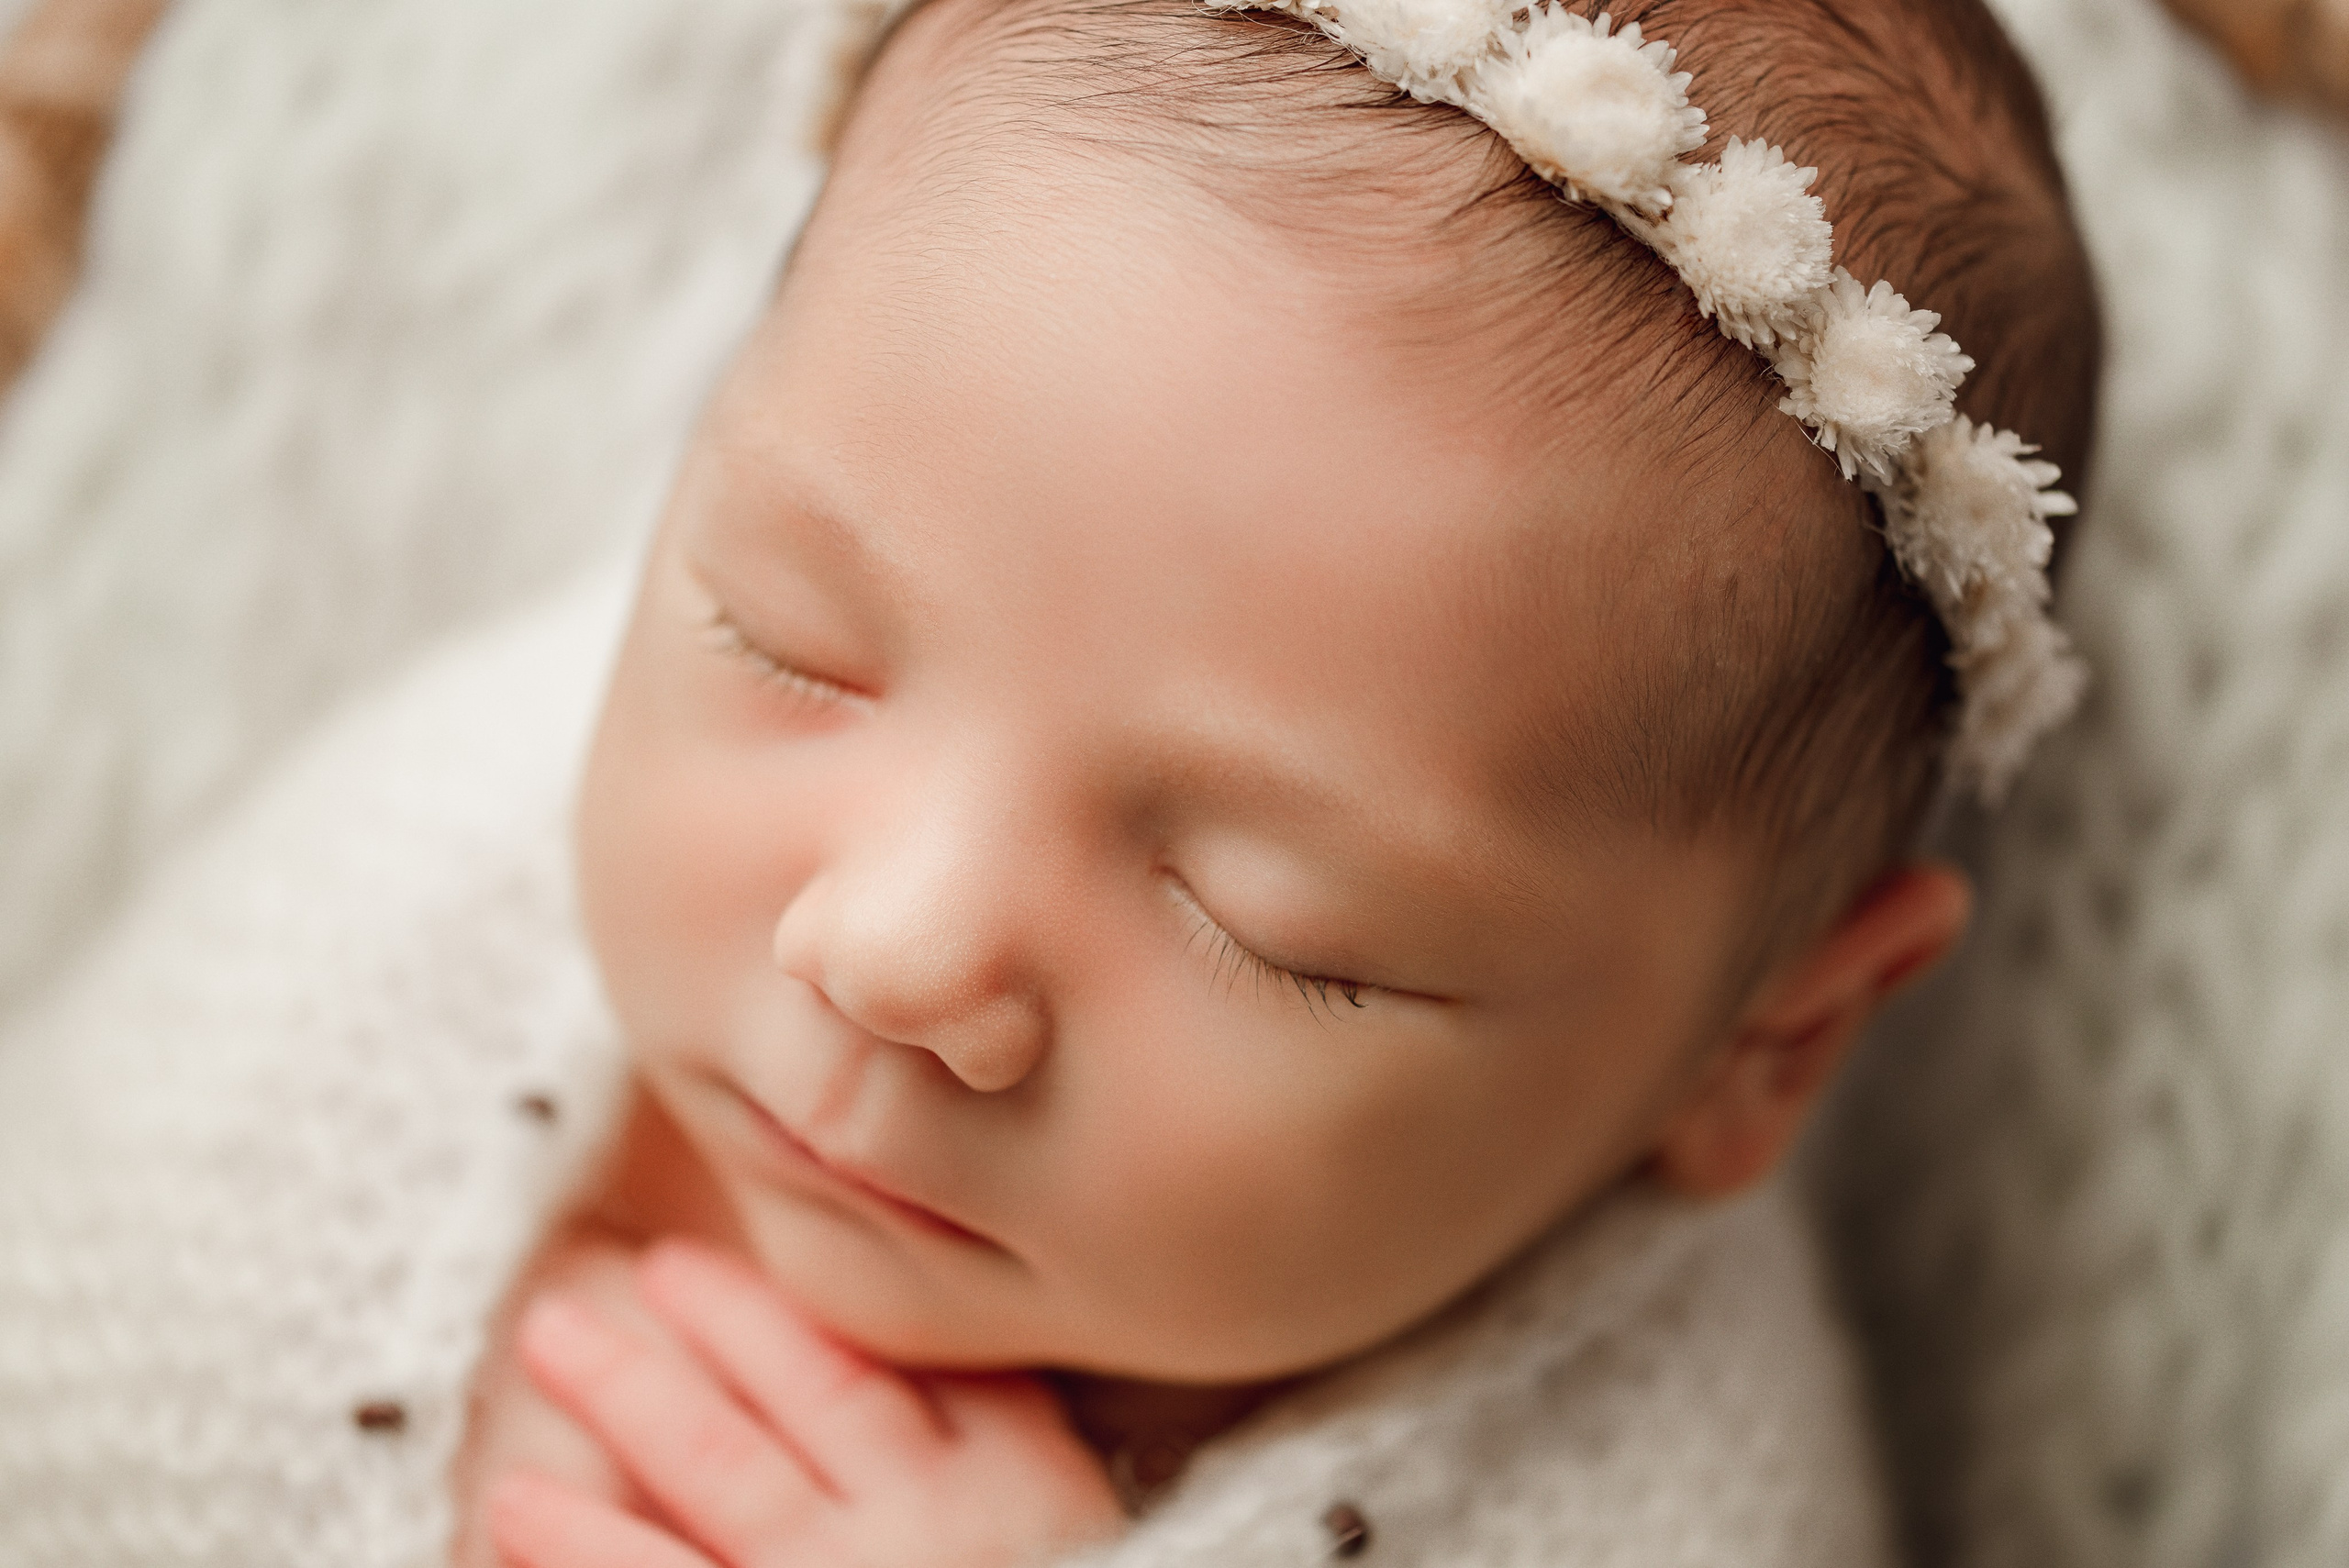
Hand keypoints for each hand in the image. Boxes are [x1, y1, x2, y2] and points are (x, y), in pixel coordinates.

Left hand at [490, 1239, 1126, 1567]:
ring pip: (717, 1483)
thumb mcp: (1073, 1528)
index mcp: (1021, 1483)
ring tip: (540, 1377)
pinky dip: (589, 1556)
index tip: (699, 1268)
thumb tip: (905, 1373)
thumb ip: (1007, 1445)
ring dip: (621, 1423)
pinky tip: (510, 1521)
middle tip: (599, 1294)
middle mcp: (927, 1528)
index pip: (887, 1365)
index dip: (782, 1313)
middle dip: (692, 1339)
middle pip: (789, 1404)